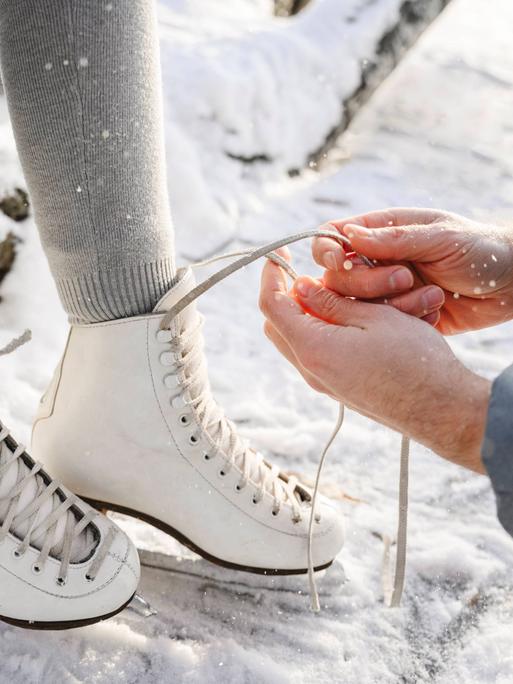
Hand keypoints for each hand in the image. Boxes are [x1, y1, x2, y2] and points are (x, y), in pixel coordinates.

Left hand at [259, 251, 490, 472]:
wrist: (439, 408)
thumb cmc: (414, 359)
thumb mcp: (374, 317)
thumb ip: (330, 302)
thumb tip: (300, 287)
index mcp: (313, 348)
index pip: (272, 305)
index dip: (271, 274)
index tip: (279, 252)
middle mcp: (309, 370)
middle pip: (276, 324)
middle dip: (284, 294)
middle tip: (305, 272)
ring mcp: (321, 383)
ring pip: (294, 339)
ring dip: (304, 313)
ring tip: (332, 291)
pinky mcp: (336, 388)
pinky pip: (314, 353)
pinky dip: (319, 329)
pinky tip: (346, 316)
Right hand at [312, 208, 512, 333]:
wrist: (511, 285)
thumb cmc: (480, 249)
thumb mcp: (439, 237)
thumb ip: (393, 239)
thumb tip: (347, 235)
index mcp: (381, 232)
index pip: (332, 238)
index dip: (327, 251)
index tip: (342, 261)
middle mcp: (377, 263)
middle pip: (337, 278)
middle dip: (367, 283)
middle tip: (405, 278)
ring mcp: (385, 293)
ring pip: (358, 307)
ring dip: (392, 305)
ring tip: (432, 297)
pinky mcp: (399, 318)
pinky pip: (383, 327)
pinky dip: (407, 321)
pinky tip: (434, 312)